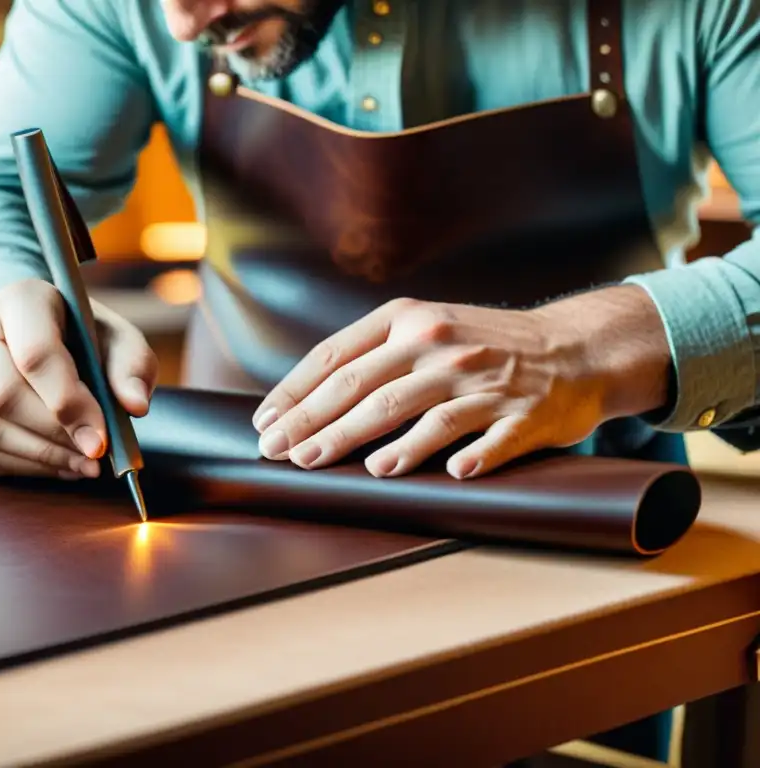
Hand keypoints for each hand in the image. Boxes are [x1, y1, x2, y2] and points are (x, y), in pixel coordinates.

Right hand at [0, 278, 157, 478]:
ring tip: (81, 465)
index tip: (100, 438)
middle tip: (93, 456)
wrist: (35, 341)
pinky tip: (54, 465)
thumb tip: (135, 404)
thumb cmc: (81, 340)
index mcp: (19, 300)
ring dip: (41, 459)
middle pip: (1, 397)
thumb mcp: (118, 341)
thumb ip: (133, 368)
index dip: (69, 403)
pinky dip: (20, 470)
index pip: (35, 354)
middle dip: (54, 437)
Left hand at [251, 287, 669, 478]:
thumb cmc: (483, 344)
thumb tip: (305, 399)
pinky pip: (488, 440)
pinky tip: (448, 474)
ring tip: (341, 467)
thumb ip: (374, 353)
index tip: (265, 423)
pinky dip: (467, 458)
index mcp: (409, 320)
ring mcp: (483, 380)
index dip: (295, 393)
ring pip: (419, 416)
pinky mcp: (523, 415)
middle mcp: (440, 344)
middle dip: (316, 425)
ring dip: (377, 446)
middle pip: (366, 389)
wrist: (575, 345)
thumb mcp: (426, 326)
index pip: (336, 357)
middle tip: (282, 454)